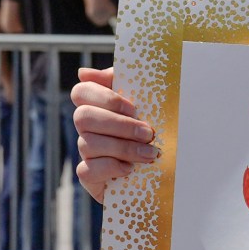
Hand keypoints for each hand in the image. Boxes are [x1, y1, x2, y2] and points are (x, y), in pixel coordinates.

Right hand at [72, 66, 157, 204]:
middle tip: (148, 133)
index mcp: (99, 106)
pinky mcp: (89, 177)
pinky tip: (130, 169)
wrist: (167, 173)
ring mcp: (86, 152)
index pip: (81, 91)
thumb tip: (83, 73)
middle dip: (119, 125)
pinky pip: (87, 170)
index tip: (133, 107)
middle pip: (83, 116)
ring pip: (88, 143)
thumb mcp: (146, 105)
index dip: (105, 98)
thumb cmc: (155, 133)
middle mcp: (88, 128)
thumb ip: (124, 84)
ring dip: (124, 148)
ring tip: (150, 154)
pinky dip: (111, 168)